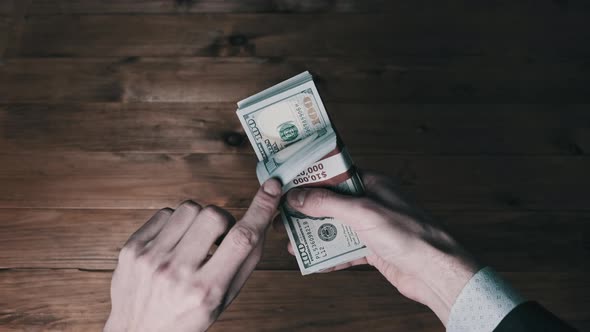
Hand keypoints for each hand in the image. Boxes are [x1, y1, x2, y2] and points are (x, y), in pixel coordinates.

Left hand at [104, 179, 281, 331]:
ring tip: (194, 241)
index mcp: (207, 290)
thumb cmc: (186, 317)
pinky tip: (174, 242)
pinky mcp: (132, 248)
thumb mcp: (223, 299)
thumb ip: (245, 261)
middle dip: (223, 220)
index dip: (261, 209)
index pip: (242, 239)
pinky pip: (165, 213)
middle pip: (214, 215)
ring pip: (189, 208)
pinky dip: (175, 222)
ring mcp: (151, 258)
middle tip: (219, 238)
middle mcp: (177, 272)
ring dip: (198, 219)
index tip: (271, 189)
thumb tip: (262, 219)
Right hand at [284, 171, 480, 324]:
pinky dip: (328, 255)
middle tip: (282, 216)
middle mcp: (370, 203)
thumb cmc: (410, 235)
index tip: (287, 184)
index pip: (334, 175)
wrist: (435, 272)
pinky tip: (313, 261)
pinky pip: (344, 249)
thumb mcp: (363, 212)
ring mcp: (371, 227)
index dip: (310, 179)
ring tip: (290, 241)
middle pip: (331, 203)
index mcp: (371, 184)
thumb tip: (298, 196)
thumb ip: (329, 203)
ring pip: (335, 227)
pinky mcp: (373, 249)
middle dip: (306, 211)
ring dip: (314, 234)